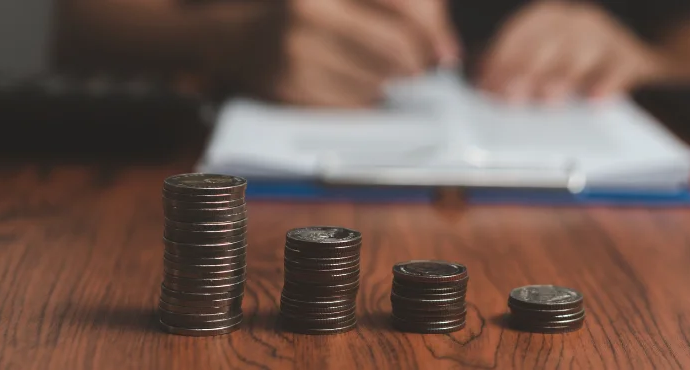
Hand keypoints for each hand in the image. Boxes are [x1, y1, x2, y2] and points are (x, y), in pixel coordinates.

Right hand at [269, 0, 458, 107]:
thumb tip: (444, 52)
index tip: (446, 53)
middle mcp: (310, 8)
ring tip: (374, 71)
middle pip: (395, 48)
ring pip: (379, 80)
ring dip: (388, 83)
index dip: (433, 31)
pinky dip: (364, 100)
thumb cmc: (314, 17)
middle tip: (417, 68)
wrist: (244, 41)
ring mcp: (296, 49)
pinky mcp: (290, 86)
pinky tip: (353, 85)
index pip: (403, 4)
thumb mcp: (353, 1)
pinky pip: (353, 104)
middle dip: (416, 64)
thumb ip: (407, 12)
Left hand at [477, 1, 663, 103]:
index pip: (520, 34)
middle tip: (511, 96)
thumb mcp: (543, 54)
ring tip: (548, 99)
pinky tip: (595, 100)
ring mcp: (603, 36)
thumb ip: (511, 63)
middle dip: (526, 70)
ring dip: (563, 77)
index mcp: (548, 17)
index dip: (501, 59)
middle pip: (547, 43)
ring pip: (581, 53)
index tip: (488, 85)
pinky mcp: (629, 56)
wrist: (635, 51)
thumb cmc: (575, 58)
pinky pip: (618, 68)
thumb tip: (479, 80)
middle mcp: (575, 21)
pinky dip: (607, 84)